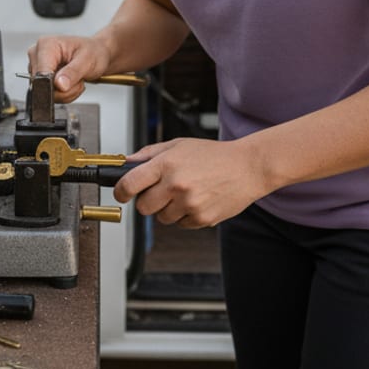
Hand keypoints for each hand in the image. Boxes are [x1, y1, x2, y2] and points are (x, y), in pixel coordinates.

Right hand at [27, 35, 112, 103]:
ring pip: (46, 93)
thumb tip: (59, 85)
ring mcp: (37, 67)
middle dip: (64, 90)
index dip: (55, 84)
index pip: (41, 73)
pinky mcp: (40, 78)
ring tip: (76, 80)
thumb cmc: (93, 52)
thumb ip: (72, 73)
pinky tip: (70, 84)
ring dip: (65, 93)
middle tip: (78, 80)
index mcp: (46, 45)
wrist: (97, 54)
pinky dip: (63, 94)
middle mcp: (37, 55)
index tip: (69, 85)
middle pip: (42, 86)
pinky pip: (49, 95)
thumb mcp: (87, 61)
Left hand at [114, 138, 269, 228]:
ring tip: (185, 193)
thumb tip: (126, 163)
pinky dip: (185, 216)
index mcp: (166, 164)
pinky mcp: (202, 219)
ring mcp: (189, 204)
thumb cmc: (214, 155)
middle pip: (143, 207)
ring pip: (162, 218)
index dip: (120, 192)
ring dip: (168, 209)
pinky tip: (197, 200)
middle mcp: (176, 185)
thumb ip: (149, 154)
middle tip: (160, 192)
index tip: (121, 193)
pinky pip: (181, 224)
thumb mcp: (179, 144)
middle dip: (147, 201)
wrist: (248, 167)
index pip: (128, 184)